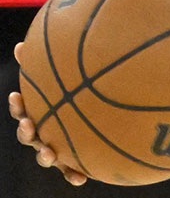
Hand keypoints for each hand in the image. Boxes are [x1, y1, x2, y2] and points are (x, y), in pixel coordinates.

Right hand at [8, 43, 86, 185]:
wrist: (98, 119)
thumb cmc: (75, 95)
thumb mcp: (61, 79)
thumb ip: (43, 64)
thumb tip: (21, 45)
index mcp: (40, 113)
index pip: (23, 108)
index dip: (18, 105)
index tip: (16, 96)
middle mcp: (44, 132)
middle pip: (28, 134)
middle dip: (26, 131)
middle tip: (30, 124)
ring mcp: (56, 148)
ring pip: (46, 155)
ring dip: (45, 155)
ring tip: (49, 153)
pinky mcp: (72, 162)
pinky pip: (71, 171)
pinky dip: (73, 175)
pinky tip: (81, 179)